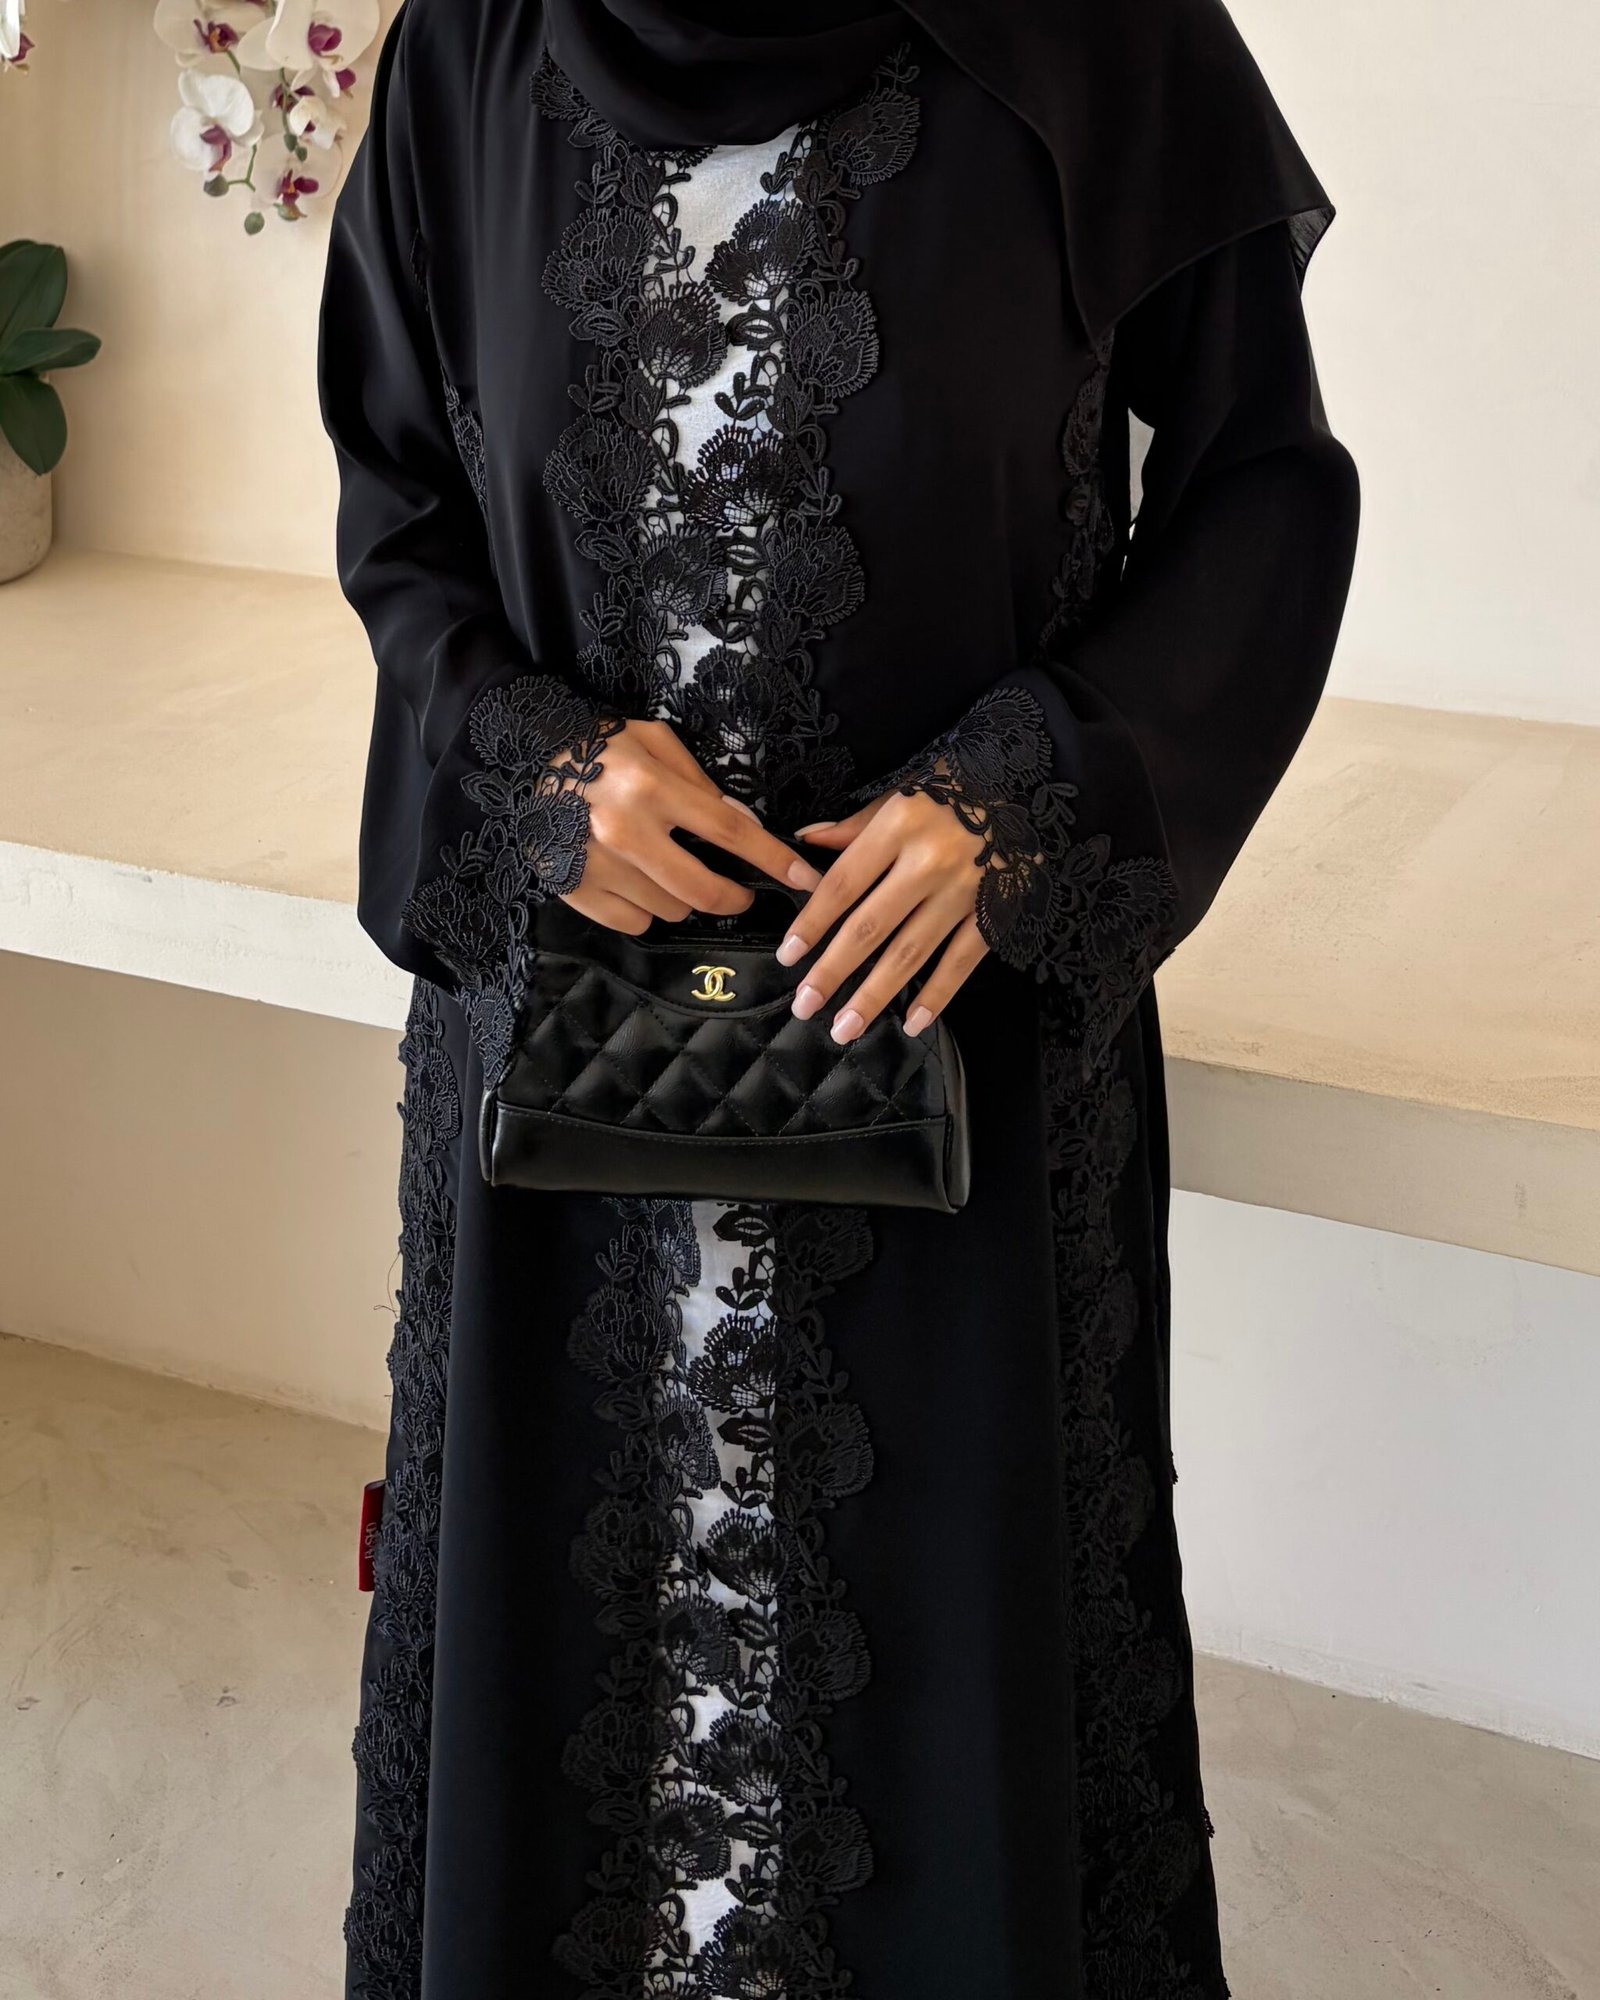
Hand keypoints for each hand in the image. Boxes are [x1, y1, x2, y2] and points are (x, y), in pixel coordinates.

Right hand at [563, 719, 820, 933]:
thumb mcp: (656, 743)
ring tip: (666, 870)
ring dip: (681, 899)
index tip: (803, 878)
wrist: (527, 756)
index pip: (729, 831)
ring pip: (669, 910)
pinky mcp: (575, 889)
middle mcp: (624, 830)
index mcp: (651, 787)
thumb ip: (700, 783)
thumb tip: (745, 827)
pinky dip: (645, 910)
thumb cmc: (601, 747)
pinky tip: (635, 882)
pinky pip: (634, 922)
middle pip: (702, 891)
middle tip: (739, 892)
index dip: (772, 859)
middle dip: (733, 898)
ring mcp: (597, 865)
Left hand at [783, 789, 989, 1041]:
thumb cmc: (955, 788)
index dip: (812, 923)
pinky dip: (937, 995)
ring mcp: (963, 891)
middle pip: (870, 926)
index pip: (843, 884)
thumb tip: (807, 842)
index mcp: (898, 825)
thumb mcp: (901, 792)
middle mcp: (928, 861)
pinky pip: (961, 961)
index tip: (789, 956)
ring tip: (844, 1027)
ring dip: (874, 995)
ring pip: (910, 952)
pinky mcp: (994, 912)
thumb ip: (854, 825)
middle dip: (833, 971)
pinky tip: (912, 1022)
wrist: (1028, 783)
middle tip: (805, 1006)